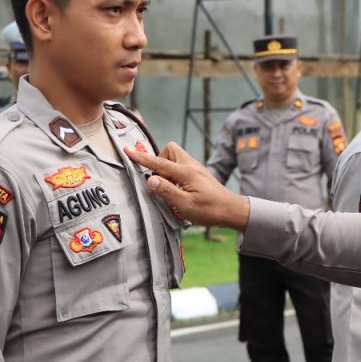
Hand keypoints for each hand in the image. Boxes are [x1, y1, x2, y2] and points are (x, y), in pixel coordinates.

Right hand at [125, 142, 249, 229]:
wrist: (233, 211)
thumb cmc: (211, 211)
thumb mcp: (185, 205)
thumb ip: (166, 191)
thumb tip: (150, 180)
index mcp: (186, 172)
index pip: (158, 162)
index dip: (141, 158)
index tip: (127, 150)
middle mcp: (191, 166)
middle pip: (169, 151)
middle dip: (159, 162)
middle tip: (161, 182)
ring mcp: (196, 169)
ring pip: (176, 159)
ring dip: (168, 171)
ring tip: (171, 190)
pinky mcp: (199, 175)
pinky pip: (181, 168)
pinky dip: (175, 176)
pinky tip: (179, 192)